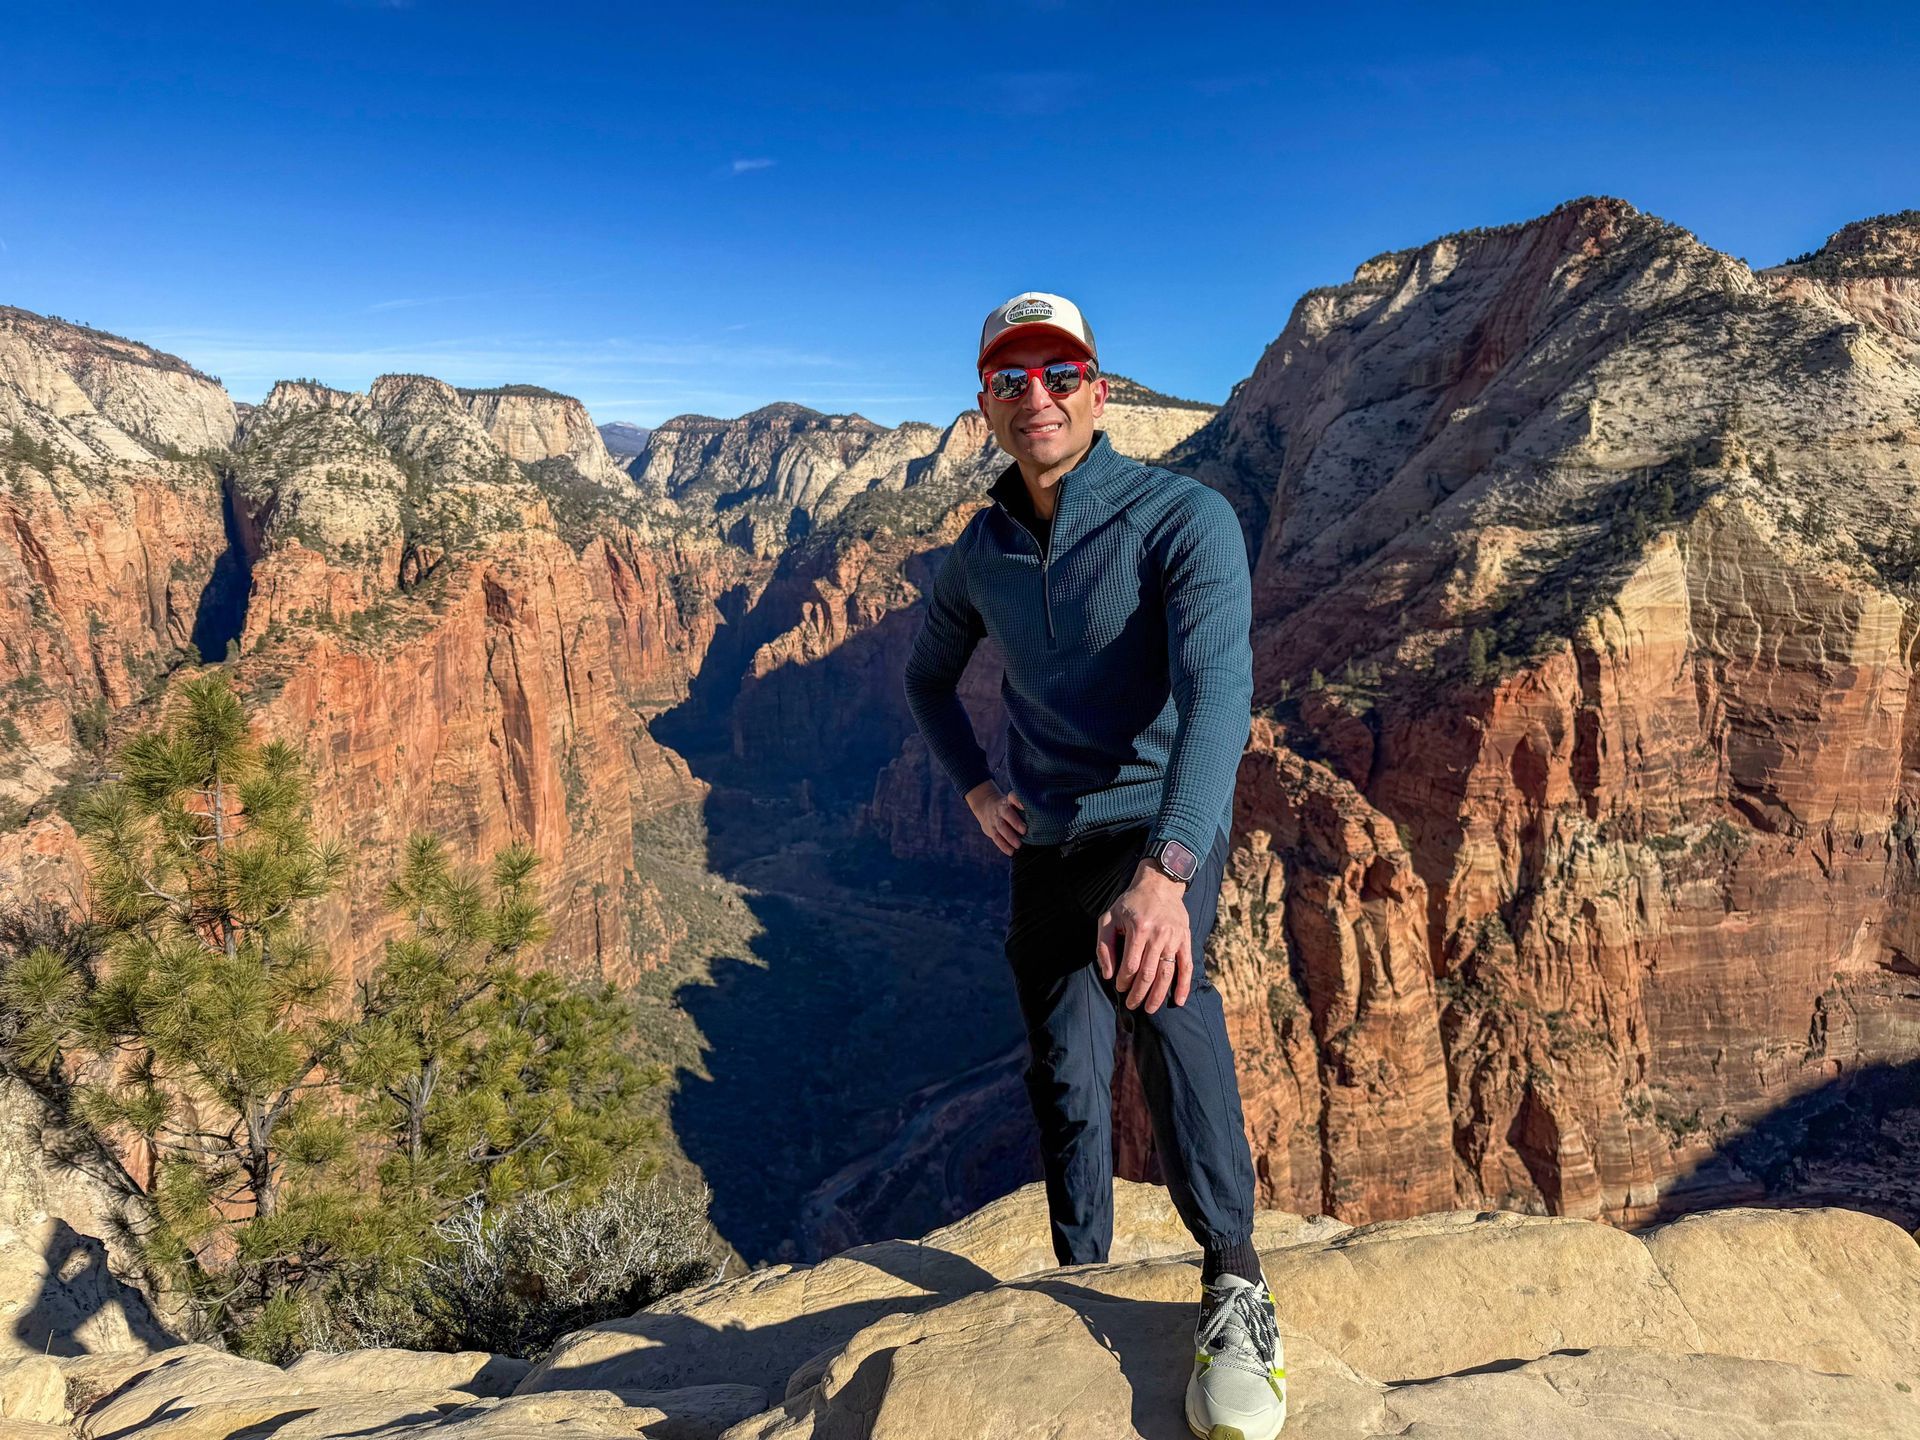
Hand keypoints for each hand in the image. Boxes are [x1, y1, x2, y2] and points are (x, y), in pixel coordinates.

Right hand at [966, 781, 1027, 855]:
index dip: (1017, 800)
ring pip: (1001, 827)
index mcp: (1008, 801)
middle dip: (1015, 822)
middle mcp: (1001, 809)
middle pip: (1007, 814)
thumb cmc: (1008, 807)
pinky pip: (996, 838)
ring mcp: (995, 820)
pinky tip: (1011, 852)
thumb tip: (1042, 816)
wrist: (985, 806)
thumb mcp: (1012, 802)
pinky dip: (1004, 846)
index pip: (1012, 797)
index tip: (1024, 806)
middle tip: (1024, 830)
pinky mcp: (991, 830)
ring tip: (1019, 845)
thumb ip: (1023, 807)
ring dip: (1010, 837)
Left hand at [1095, 863, 1192, 1013]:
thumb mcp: (1109, 918)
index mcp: (1139, 928)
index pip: (1130, 965)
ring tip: (1149, 1009)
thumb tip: (1108, 974)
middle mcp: (1158, 934)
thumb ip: (1104, 946)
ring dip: (1158, 995)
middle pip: (1148, 973)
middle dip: (1139, 993)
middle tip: (1132, 1005)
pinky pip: (1187, 966)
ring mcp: (1175, 938)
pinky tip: (1179, 1001)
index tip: (1119, 988)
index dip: (1124, 981)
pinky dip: (1184, 986)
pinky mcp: (1186, 939)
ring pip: (1167, 974)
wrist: (1160, 884)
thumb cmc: (1130, 903)